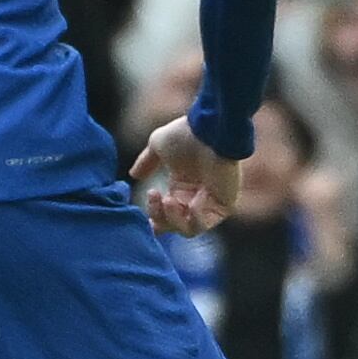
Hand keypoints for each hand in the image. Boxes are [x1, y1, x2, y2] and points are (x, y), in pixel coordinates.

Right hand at [130, 116, 237, 234]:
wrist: (208, 129)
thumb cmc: (184, 134)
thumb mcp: (157, 146)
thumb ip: (146, 162)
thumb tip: (134, 175)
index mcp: (180, 186)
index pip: (165, 213)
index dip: (154, 213)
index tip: (149, 196)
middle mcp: (194, 197)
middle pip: (173, 225)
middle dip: (160, 217)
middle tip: (156, 197)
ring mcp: (209, 202)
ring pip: (188, 229)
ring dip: (173, 219)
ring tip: (168, 200)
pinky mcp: (224, 204)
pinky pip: (205, 223)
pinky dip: (193, 219)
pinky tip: (189, 202)